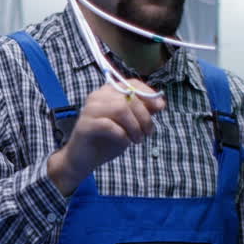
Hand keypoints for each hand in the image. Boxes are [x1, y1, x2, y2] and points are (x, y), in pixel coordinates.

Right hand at [47, 78, 164, 195]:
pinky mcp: (85, 125)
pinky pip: (109, 125)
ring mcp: (89, 109)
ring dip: (135, 126)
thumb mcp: (130, 125)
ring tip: (137, 139)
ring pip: (120, 108)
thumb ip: (143, 112)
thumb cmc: (107, 140)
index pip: (131, 84)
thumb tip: (160, 103)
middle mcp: (97, 96)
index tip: (161, 107)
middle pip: (129, 97)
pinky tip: (125, 142)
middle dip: (145, 116)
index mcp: (108, 92)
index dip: (148, 94)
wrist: (83, 159)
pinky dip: (122, 135)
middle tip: (148, 133)